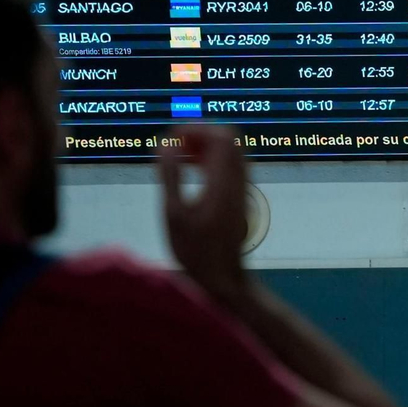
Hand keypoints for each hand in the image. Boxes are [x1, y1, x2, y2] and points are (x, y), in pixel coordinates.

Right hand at [157, 125, 251, 302]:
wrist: (223, 277)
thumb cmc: (194, 251)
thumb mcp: (174, 213)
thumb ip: (170, 175)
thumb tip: (165, 144)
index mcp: (224, 181)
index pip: (220, 136)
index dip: (195, 129)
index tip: (170, 137)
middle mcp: (239, 180)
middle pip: (229, 139)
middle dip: (201, 134)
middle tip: (175, 144)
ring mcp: (242, 188)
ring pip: (230, 151)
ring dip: (206, 146)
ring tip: (179, 155)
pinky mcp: (240, 196)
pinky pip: (230, 165)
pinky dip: (212, 159)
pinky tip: (191, 169)